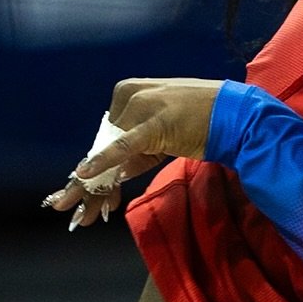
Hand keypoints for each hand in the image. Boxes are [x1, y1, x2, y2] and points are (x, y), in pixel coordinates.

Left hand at [43, 77, 225, 228]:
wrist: (236, 114)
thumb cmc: (203, 120)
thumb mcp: (164, 131)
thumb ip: (139, 149)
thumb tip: (116, 173)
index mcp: (129, 91)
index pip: (105, 136)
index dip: (96, 170)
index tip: (88, 199)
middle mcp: (131, 97)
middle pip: (102, 145)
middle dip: (88, 183)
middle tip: (66, 206)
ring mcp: (142, 108)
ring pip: (109, 152)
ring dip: (92, 186)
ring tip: (76, 210)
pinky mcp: (155, 124)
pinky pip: (125, 146)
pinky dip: (105, 159)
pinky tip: (85, 173)